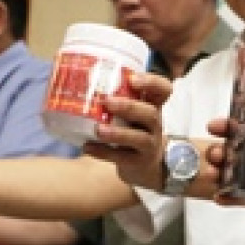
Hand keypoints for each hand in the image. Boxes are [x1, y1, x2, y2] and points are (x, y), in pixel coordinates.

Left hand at [83, 72, 172, 189]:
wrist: (145, 165)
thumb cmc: (133, 130)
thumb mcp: (133, 113)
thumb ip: (118, 98)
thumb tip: (81, 82)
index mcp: (153, 106)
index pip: (164, 90)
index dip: (152, 83)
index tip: (132, 79)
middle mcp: (155, 124)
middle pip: (151, 113)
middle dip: (129, 107)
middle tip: (107, 101)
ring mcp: (149, 145)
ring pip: (139, 138)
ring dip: (118, 133)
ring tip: (98, 129)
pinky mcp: (138, 162)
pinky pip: (121, 157)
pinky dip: (103, 152)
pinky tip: (87, 147)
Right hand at [207, 120, 244, 212]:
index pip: (240, 129)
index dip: (226, 126)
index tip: (216, 126)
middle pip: (228, 152)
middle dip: (217, 152)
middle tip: (216, 155)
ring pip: (229, 175)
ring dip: (217, 174)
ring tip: (213, 174)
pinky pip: (238, 198)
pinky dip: (227, 198)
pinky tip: (221, 197)